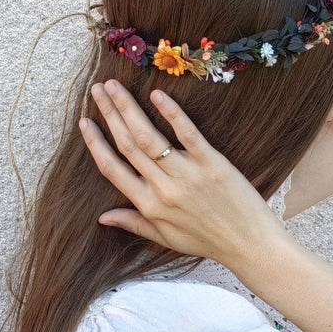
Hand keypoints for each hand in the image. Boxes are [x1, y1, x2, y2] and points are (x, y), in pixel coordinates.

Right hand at [79, 80, 286, 268]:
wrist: (248, 245)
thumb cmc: (207, 241)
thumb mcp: (165, 238)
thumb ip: (133, 223)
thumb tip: (102, 217)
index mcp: (148, 205)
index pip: (112, 169)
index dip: (95, 144)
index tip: (84, 122)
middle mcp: (163, 189)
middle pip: (127, 145)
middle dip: (109, 114)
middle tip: (97, 89)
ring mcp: (187, 175)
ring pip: (148, 137)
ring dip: (128, 108)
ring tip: (114, 86)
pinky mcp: (212, 164)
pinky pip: (187, 134)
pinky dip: (171, 113)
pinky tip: (156, 95)